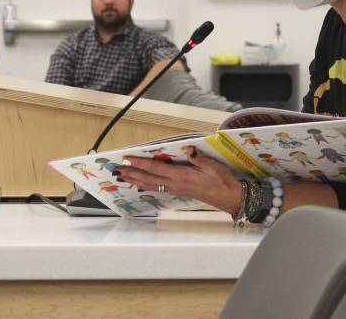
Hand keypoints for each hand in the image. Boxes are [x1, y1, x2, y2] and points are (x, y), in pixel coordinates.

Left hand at [117, 147, 242, 214]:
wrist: (227, 196)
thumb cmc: (221, 180)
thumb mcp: (212, 165)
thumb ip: (198, 158)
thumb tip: (187, 149)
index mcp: (181, 176)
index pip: (156, 168)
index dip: (140, 164)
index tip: (128, 159)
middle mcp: (174, 184)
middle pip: (148, 178)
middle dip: (132, 173)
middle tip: (117, 170)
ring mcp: (175, 189)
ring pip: (151, 185)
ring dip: (136, 180)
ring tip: (123, 177)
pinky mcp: (178, 191)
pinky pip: (157, 187)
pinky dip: (146, 184)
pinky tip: (141, 183)